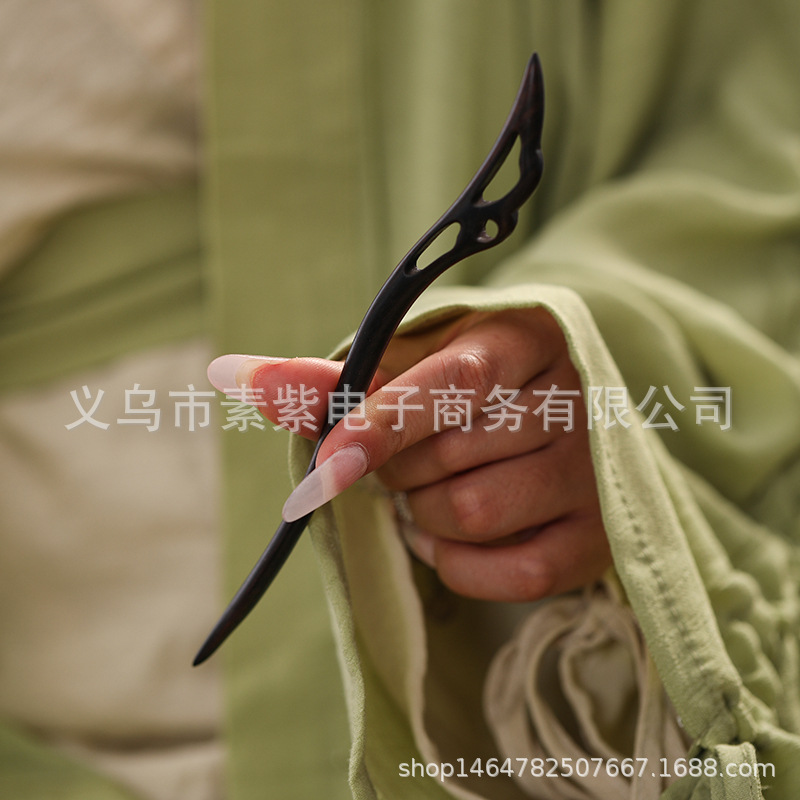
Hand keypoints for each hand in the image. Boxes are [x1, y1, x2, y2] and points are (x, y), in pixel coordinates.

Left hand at [207, 308, 610, 602]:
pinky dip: (458, 563)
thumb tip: (237, 375)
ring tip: (426, 490)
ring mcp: (594, 473)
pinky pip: (516, 573)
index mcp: (522, 340)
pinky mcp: (598, 536)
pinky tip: (447, 535)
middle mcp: (574, 401)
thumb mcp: (412, 363)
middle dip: (397, 467)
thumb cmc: (470, 383)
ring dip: (422, 513)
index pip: (455, 381)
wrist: (562, 406)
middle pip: (450, 459)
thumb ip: (334, 379)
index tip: (327, 462)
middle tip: (402, 455)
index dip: (385, 422)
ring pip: (473, 514)